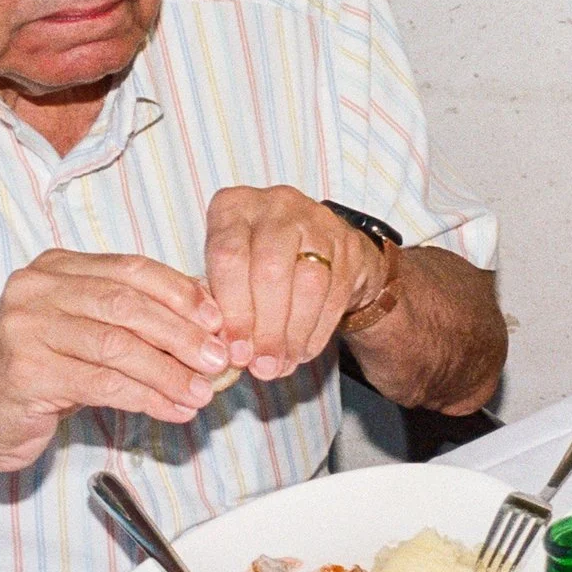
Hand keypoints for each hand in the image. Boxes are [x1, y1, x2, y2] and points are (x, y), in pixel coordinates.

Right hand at [0, 250, 237, 477]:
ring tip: (201, 392)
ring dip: (168, 371)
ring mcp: (24, 327)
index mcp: (55, 267)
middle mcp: (35, 289)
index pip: (131, 269)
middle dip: (181, 333)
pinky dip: (146, 397)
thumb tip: (207, 317)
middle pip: (126, 305)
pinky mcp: (23, 371)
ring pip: (117, 345)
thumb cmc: (41, 374)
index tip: (217, 319)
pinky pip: (101, 382)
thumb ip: (132, 318)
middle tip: (218, 358)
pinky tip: (172, 410)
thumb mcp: (85, 333)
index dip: (180, 293)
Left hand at [201, 186, 385, 381]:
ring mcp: (317, 219)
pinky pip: (335, 293)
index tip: (235, 351)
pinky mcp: (348, 243)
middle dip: (266, 327)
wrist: (315, 250)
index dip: (232, 309)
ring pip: (308, 283)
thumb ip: (224, 305)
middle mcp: (276, 205)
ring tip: (281, 365)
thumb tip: (234, 354)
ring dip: (293, 333)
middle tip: (261, 367)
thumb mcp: (229, 275)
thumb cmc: (256, 266)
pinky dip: (317, 330)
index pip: (229, 256)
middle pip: (271, 269)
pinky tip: (303, 352)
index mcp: (234, 207)